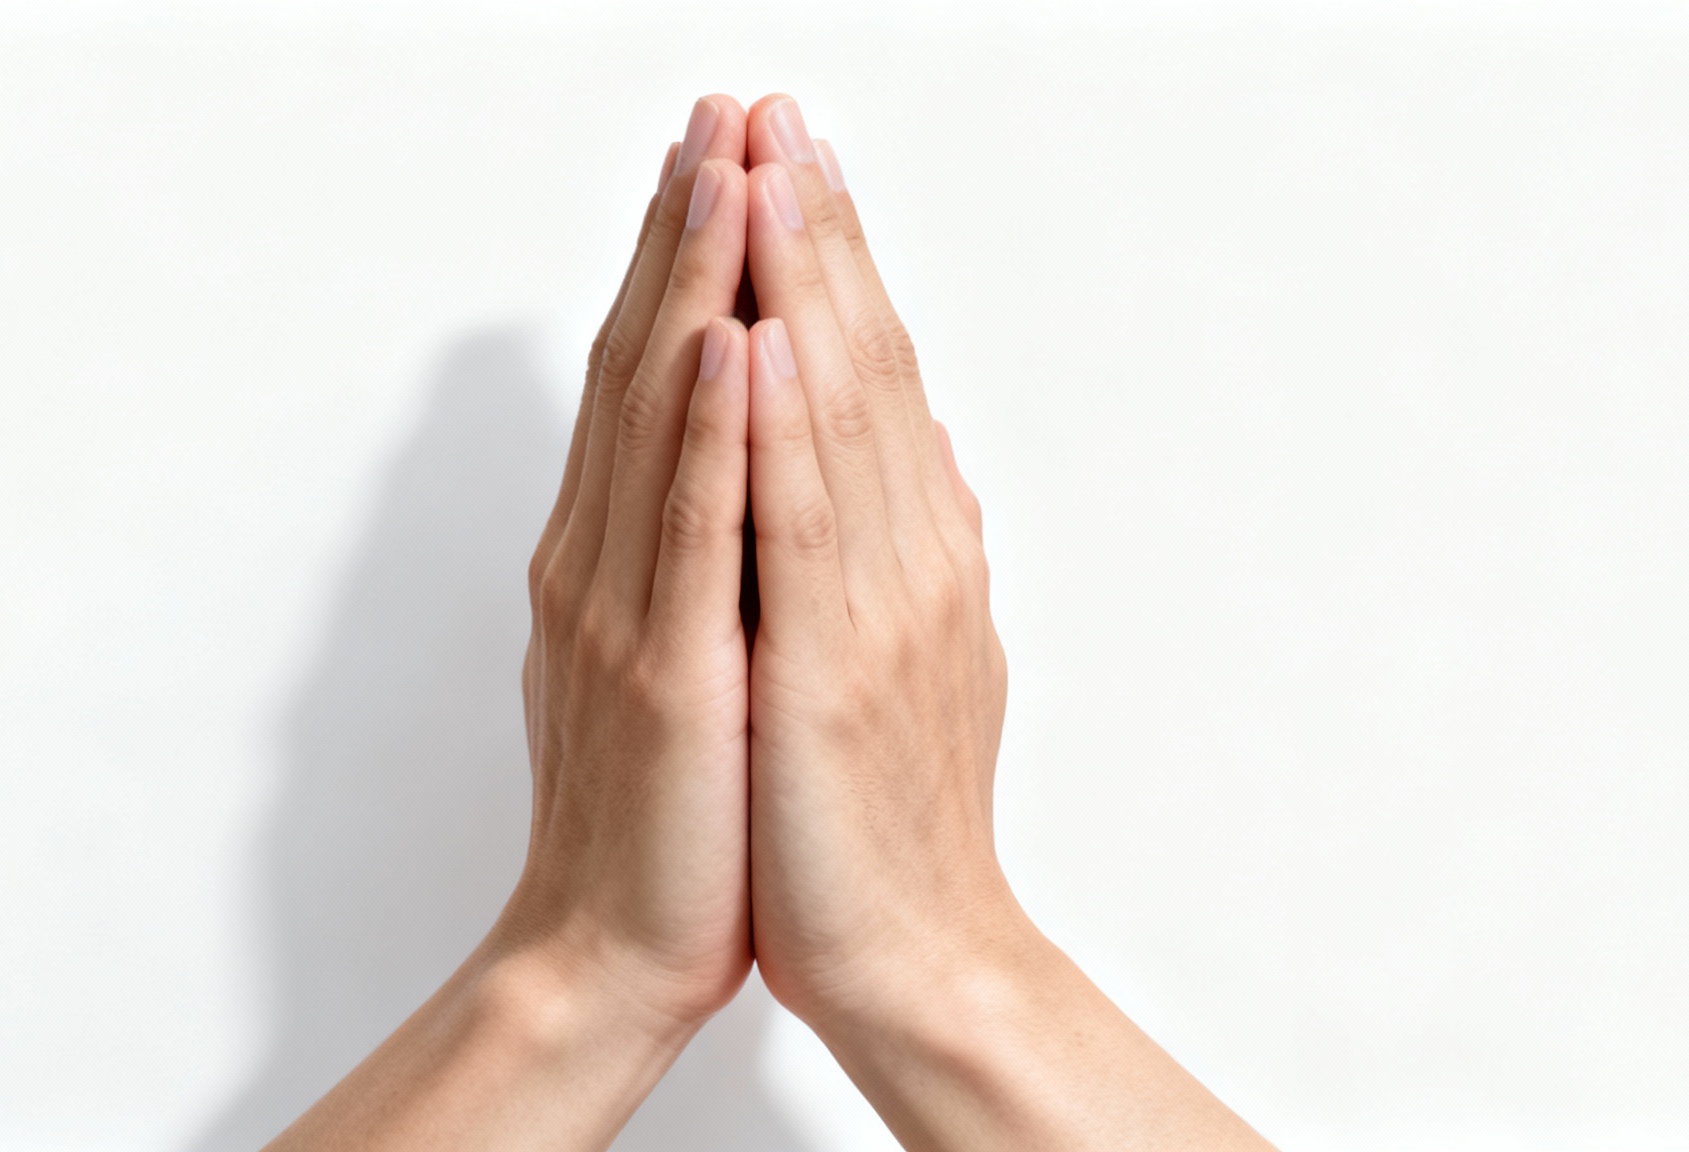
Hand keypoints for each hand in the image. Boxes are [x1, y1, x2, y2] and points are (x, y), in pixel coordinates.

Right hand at [268, 95, 757, 1150]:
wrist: (615, 950)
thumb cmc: (666, 812)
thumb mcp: (685, 654)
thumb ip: (705, 559)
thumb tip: (761, 474)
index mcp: (620, 554)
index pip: (658, 376)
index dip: (689, 261)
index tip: (728, 162)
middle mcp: (606, 558)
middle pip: (648, 362)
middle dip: (689, 230)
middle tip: (720, 116)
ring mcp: (625, 608)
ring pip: (659, 419)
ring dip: (695, 287)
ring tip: (724, 173)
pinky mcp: (664, 669)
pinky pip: (688, 531)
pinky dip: (706, 428)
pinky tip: (726, 341)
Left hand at [740, 94, 1272, 1149]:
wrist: (913, 958)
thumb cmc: (880, 815)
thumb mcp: (907, 655)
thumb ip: (913, 544)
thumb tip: (923, 447)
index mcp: (907, 550)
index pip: (862, 374)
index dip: (827, 258)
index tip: (789, 157)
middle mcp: (903, 556)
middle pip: (854, 363)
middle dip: (810, 229)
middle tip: (773, 111)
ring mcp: (872, 611)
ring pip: (833, 420)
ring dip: (800, 288)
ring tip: (766, 173)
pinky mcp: (826, 676)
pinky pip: (798, 533)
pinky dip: (783, 431)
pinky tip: (765, 341)